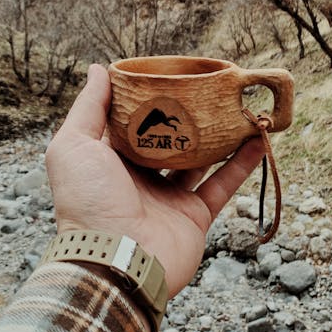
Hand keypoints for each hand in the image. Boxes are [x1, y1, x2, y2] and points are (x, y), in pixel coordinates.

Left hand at [45, 64, 265, 297]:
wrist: (115, 261)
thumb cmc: (89, 202)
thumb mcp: (73, 145)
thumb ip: (87, 107)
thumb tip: (99, 69)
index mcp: (109, 162)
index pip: (130, 123)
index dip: (147, 99)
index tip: (167, 74)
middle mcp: (139, 179)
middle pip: (168, 140)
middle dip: (186, 116)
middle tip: (207, 88)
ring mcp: (168, 198)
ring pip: (199, 160)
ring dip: (219, 136)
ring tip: (238, 108)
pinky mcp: (193, 216)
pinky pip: (222, 186)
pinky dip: (242, 164)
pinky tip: (257, 139)